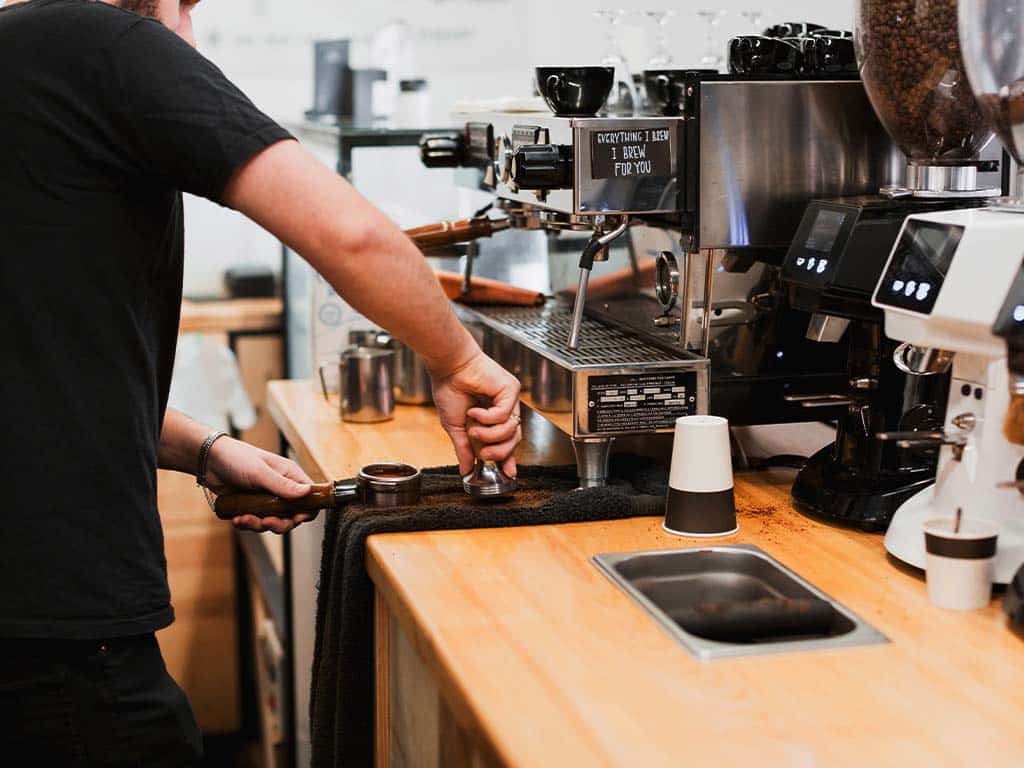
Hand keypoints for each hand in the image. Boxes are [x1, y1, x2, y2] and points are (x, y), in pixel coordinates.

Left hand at [204, 437, 315, 533]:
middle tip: (266, 522)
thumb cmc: (236, 457)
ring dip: (259, 525)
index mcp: (290, 476)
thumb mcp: (260, 472)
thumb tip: (307, 492)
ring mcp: (266, 500)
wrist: (208, 460)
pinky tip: (237, 518)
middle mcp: (281, 490)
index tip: (296, 517)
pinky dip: (247, 524)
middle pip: (293, 516)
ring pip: (273, 522)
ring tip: (244, 518)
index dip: (307, 511)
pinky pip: (255, 523)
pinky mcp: (252, 508)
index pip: (310, 498)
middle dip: (279, 523)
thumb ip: (283, 485)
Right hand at [431, 351, 521, 476]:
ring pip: (511, 430)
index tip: (508, 474)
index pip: (507, 442)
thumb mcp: (455, 427)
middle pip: (514, 441)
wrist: (448, 367)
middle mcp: (505, 409)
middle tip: (482, 454)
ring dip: (489, 435)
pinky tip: (474, 411)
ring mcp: (510, 400)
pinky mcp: (511, 390)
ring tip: (473, 428)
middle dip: (498, 452)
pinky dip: (487, 418)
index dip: (508, 459)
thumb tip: (465, 470)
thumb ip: (463, 448)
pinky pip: (504, 415)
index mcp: (493, 418)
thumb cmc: (449, 389)